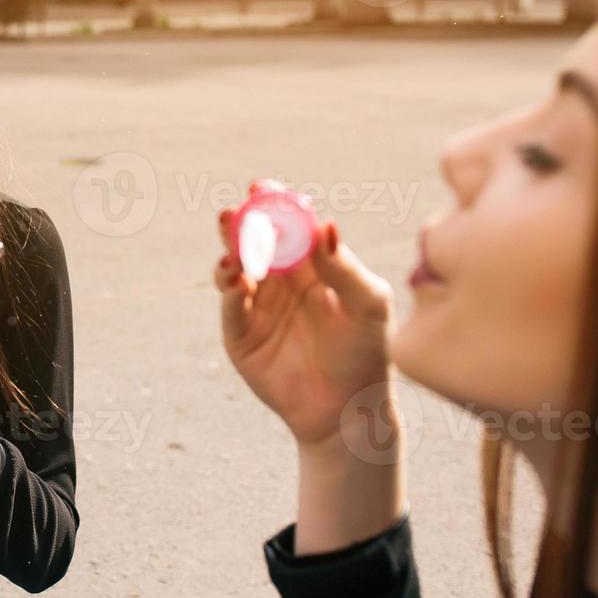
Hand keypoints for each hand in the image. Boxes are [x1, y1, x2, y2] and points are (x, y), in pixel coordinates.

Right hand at [214, 211, 394, 450]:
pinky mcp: (240, 335)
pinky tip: (238, 280)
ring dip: (229, 254)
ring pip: (235, 269)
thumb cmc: (367, 352)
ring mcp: (257, 306)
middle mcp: (280, 280)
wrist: (347, 410)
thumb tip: (326, 225)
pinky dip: (230, 290)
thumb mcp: (367, 305)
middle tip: (234, 210)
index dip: (274, 205)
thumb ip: (344, 267)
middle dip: (240, 224)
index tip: (262, 188)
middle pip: (253, 242)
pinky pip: (230, 306)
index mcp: (312, 265)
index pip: (288, 227)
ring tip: (234, 250)